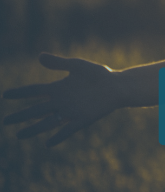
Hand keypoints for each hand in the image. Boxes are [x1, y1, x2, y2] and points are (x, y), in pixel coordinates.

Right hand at [3, 53, 122, 146]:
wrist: (118, 86)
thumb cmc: (99, 74)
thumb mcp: (77, 66)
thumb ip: (59, 63)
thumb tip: (39, 56)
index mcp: (59, 88)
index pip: (35, 91)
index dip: (20, 93)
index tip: (6, 95)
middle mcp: (61, 101)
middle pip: (36, 109)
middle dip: (21, 115)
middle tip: (6, 121)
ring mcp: (70, 111)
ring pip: (47, 122)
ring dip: (34, 128)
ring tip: (19, 135)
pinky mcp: (82, 119)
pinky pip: (67, 130)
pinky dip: (58, 136)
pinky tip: (47, 143)